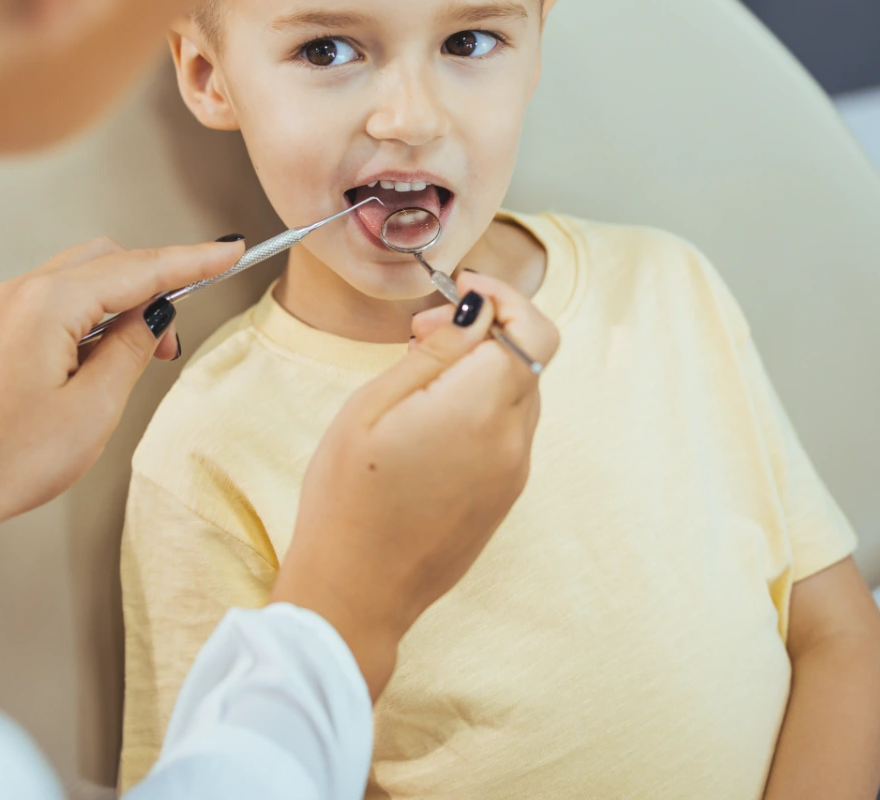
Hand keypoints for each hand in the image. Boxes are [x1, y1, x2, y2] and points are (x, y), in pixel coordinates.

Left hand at [0, 235, 244, 562]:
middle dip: (150, 287)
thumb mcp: (93, 410)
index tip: (229, 251)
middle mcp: (17, 294)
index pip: (138, 269)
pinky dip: (81, 315)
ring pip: (75, 278)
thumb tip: (153, 316)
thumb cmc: (5, 460)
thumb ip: (130, 350)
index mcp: (47, 305)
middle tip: (171, 342)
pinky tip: (90, 360)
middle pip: (105, 261)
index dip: (191, 261)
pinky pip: (45, 301)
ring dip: (115, 304)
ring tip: (133, 359)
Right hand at [269, 271, 556, 697]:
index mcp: (481, 409)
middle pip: (529, 358)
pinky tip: (432, 421)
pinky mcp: (505, 497)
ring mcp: (514, 474)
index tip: (460, 290)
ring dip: (484, 369)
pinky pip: (510, 432)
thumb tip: (478, 309)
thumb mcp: (374, 406)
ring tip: (420, 378)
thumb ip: (437, 351)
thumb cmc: (348, 498)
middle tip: (423, 332)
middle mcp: (512, 441)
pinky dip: (483, 408)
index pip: (531, 330)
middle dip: (487, 329)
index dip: (502, 298)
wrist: (356, 590)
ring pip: (520, 394)